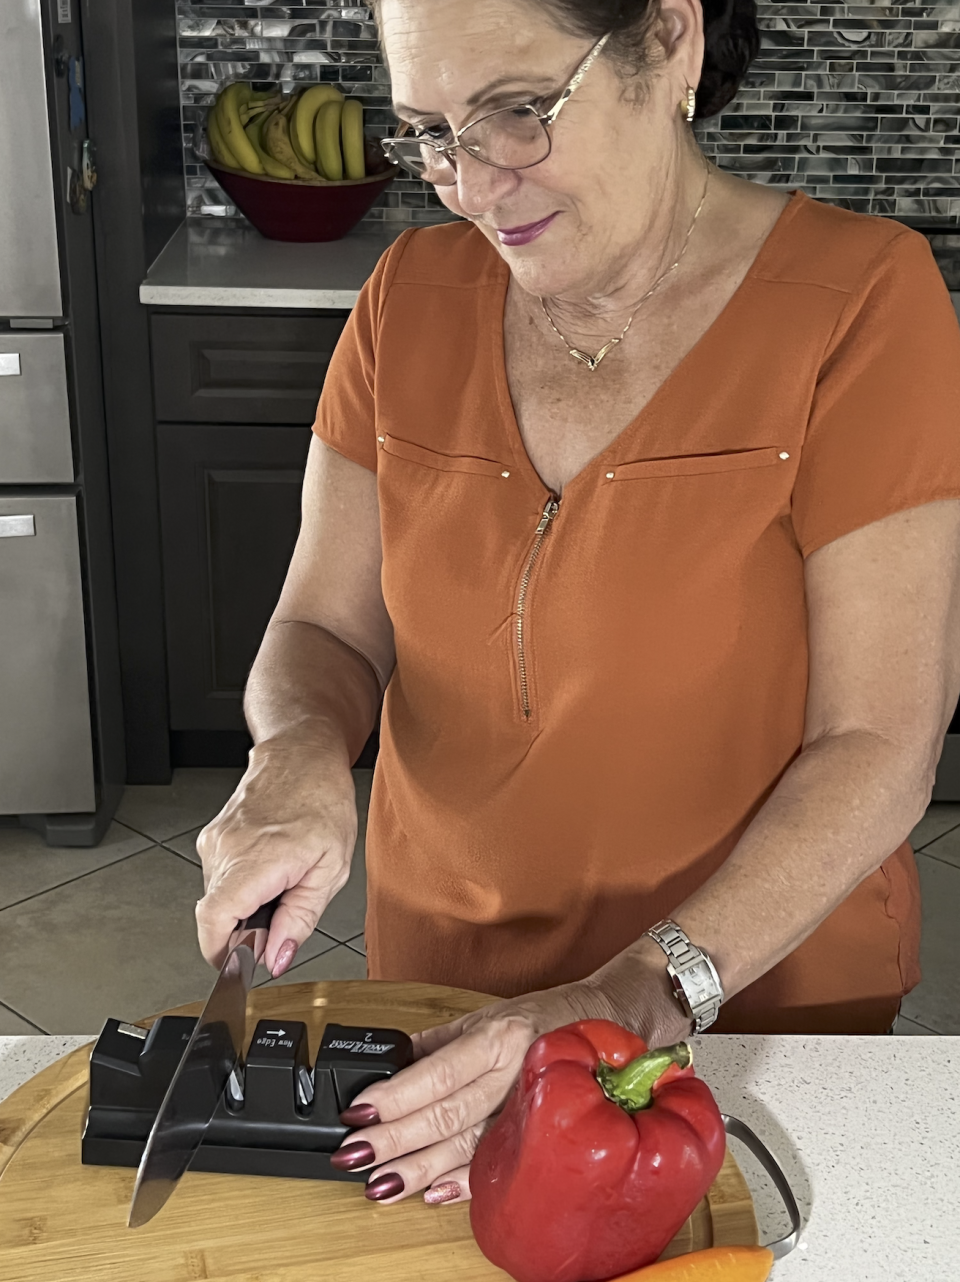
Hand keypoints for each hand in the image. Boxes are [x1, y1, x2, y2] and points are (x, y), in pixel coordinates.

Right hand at [195, 731, 357, 975]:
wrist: (302, 753)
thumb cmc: (322, 799)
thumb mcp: (331, 868)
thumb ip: (300, 919)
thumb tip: (276, 958)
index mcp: (256, 860)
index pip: (213, 921)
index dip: (221, 954)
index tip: (240, 967)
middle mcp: (225, 851)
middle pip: (217, 917)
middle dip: (245, 932)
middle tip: (280, 921)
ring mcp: (215, 842)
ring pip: (219, 898)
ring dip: (245, 906)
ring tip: (282, 883)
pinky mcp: (213, 837)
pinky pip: (220, 877)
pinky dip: (242, 886)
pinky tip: (271, 868)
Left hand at [330, 953, 689, 1206]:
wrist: (615, 1026)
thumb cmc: (550, 1017)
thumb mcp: (490, 1014)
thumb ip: (440, 1041)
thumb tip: (391, 1057)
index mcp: (499, 1037)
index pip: (439, 1071)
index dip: (398, 1093)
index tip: (360, 1108)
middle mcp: (515, 1074)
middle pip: (447, 1114)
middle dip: (396, 1138)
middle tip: (355, 1154)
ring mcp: (531, 1110)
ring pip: (469, 1146)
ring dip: (422, 1169)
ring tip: (381, 1184)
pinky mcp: (543, 1137)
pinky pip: (500, 1166)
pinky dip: (466, 1185)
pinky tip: (436, 1196)